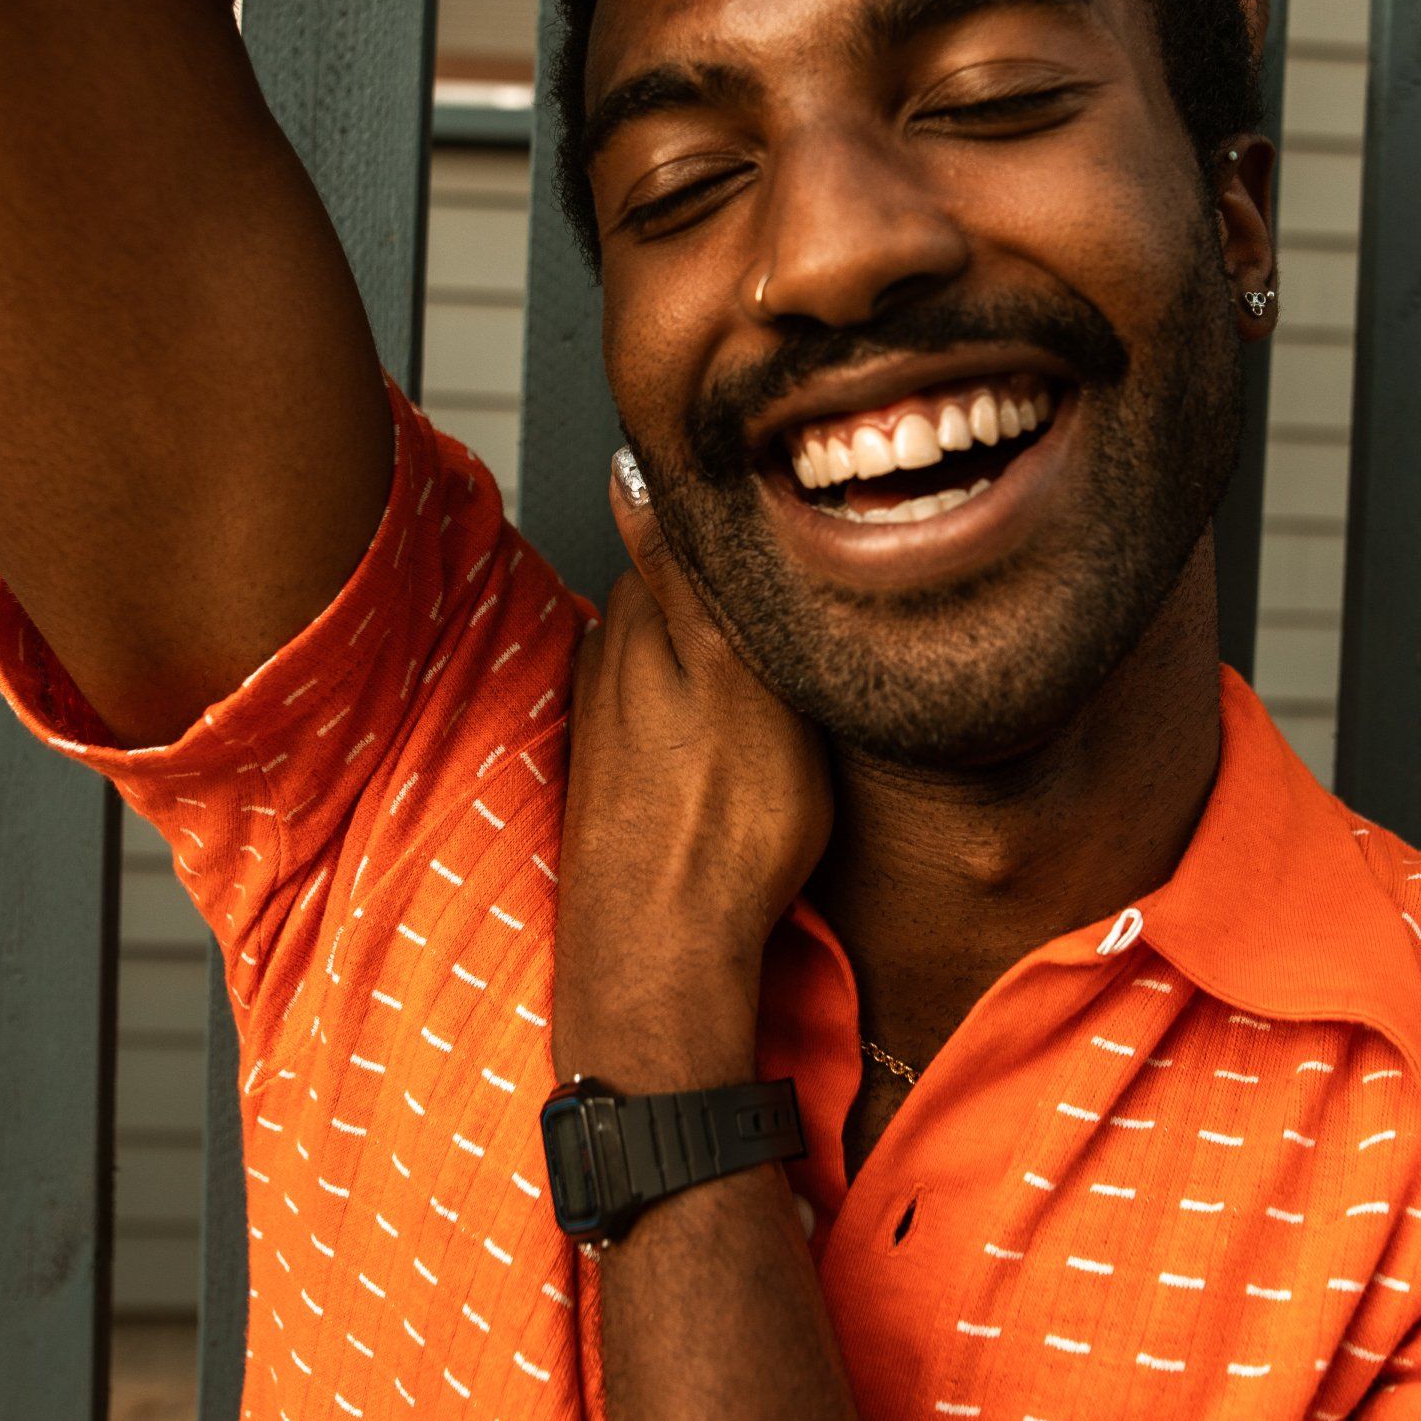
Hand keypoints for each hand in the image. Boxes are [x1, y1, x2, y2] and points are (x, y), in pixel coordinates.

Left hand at [552, 455, 833, 1089]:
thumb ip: (683, 568)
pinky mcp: (624, 770)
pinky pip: (675, 705)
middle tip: (809, 595)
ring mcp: (613, 717)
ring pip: (680, 648)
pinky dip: (712, 703)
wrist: (664, 956)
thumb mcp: (729, 673)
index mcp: (638, 620)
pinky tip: (748, 732)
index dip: (744, 523)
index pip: (685, 528)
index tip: (799, 519)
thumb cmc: (716, 824)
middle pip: (683, 588)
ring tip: (790, 666)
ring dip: (725, 647)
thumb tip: (635, 464)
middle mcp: (611, 659)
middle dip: (734, 585)